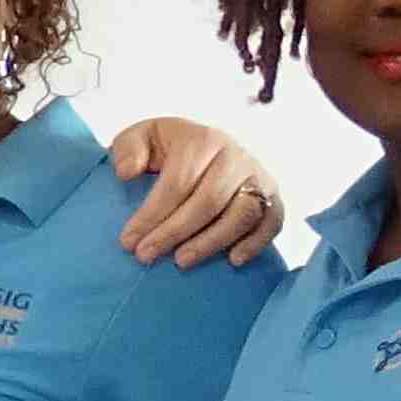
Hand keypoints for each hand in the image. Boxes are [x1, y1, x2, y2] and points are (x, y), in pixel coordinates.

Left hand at [109, 118, 287, 267]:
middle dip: (174, 232)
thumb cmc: (166, 150)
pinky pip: (273, 220)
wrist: (203, 149)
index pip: (177, 183)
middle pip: (209, 201)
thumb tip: (127, 172)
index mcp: (202, 140)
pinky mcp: (272, 195)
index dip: (151, 215)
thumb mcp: (140, 139)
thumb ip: (127, 148)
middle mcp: (235, 155)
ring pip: (242, 213)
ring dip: (211, 242)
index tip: (127, 241)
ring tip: (181, 261)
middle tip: (146, 255)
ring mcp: (257, 176)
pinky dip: (256, 242)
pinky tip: (233, 260)